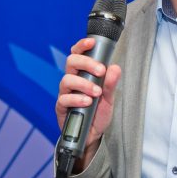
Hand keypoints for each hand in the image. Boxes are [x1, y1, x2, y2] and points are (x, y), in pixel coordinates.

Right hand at [55, 38, 121, 166]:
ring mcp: (65, 93)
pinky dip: (77, 99)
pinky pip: (64, 99)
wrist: (92, 135)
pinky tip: (87, 102)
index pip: (78, 54)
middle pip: (71, 61)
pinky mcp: (61, 107)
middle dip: (86, 63)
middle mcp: (72, 80)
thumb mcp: (109, 98)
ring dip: (83, 84)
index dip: (82, 45)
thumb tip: (115, 68)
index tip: (92, 42)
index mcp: (83, 73)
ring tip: (96, 92)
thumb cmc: (98, 113)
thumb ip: (111, 84)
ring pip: (66, 79)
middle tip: (100, 71)